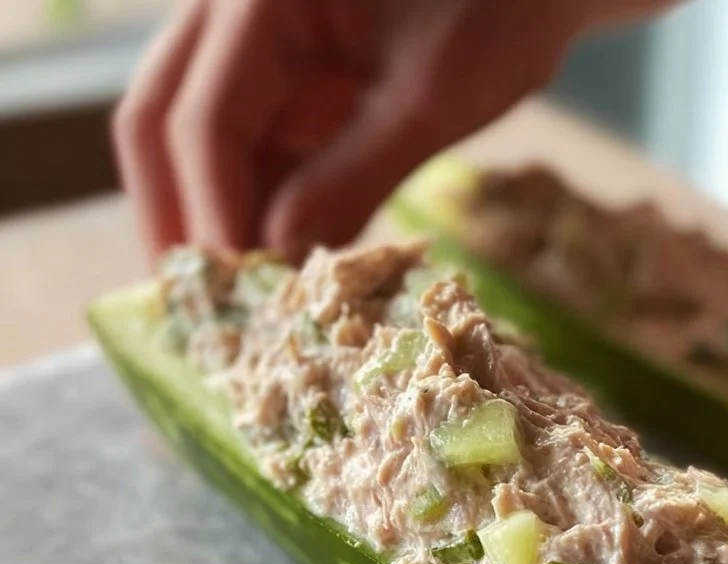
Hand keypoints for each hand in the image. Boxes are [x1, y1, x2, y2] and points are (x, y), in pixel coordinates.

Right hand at [113, 0, 671, 264]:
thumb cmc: (504, 10)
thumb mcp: (432, 98)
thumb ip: (353, 173)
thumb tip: (281, 254)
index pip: (202, 116)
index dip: (212, 214)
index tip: (235, 296)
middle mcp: (235, 12)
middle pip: (164, 122)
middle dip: (180, 218)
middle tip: (199, 310)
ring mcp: (258, 51)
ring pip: (201, 146)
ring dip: (219, 222)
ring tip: (239, 303)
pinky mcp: (291, 87)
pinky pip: (255, 154)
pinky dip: (263, 210)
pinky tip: (280, 266)